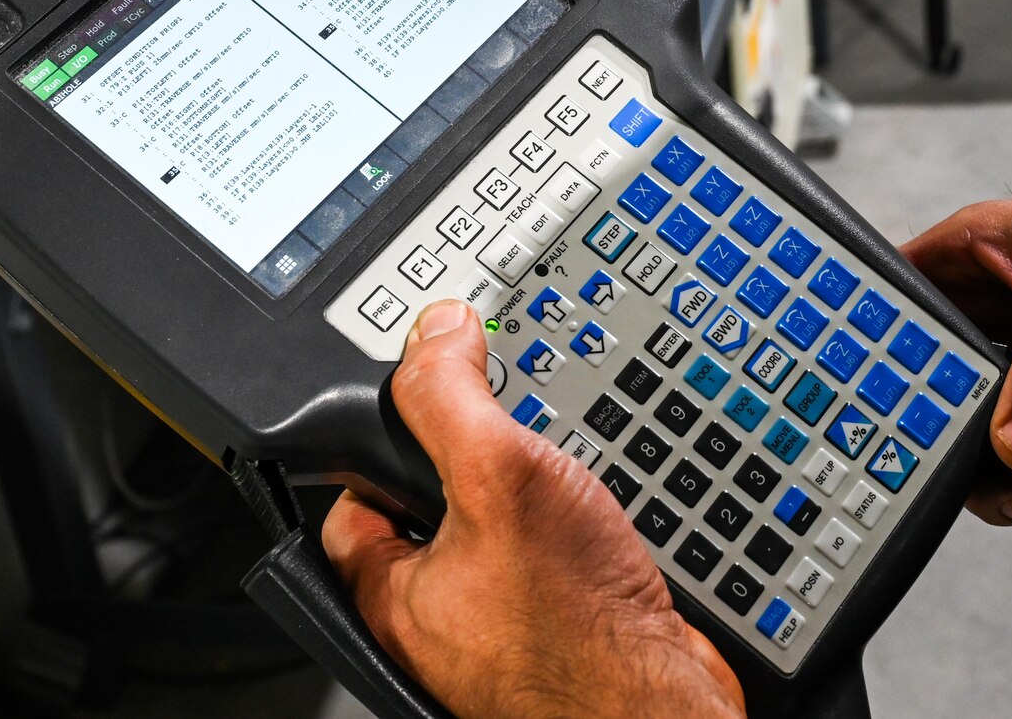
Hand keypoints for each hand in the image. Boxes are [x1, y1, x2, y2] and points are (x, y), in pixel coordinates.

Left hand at [322, 300, 745, 718]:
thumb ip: (451, 395)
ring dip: (536, 498)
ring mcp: (495, 631)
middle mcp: (434, 620)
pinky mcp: (552, 635)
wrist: (657, 706)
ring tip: (567, 489)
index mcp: (388, 594)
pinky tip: (599, 528)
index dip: (390, 438)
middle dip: (480, 465)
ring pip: (500, 533)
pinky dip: (573, 535)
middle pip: (433, 506)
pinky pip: (549, 563)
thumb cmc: (575, 626)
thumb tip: (435, 330)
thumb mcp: (499, 474)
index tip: (435, 403)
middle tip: (519, 448)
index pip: (354, 493)